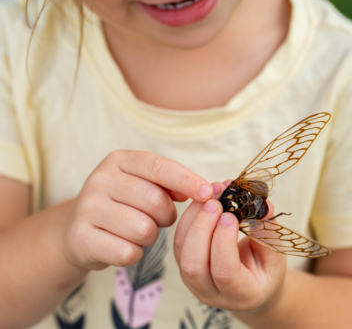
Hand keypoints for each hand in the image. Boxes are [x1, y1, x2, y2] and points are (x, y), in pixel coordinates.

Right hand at [63, 150, 212, 270]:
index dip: (187, 180)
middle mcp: (99, 179)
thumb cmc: (124, 204)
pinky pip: (127, 252)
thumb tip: (203, 191)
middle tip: (159, 218)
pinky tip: (124, 245)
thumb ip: (172, 183)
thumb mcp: (144, 184)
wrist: (80, 229)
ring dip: (151, 236)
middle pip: (155, 201)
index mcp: (118, 160)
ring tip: (139, 231)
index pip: (159, 167)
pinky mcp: (80, 238)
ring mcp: (86, 208)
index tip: (208, 193)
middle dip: (166, 215)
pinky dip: (134, 253)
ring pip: (143, 229)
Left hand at [173, 182, 286, 312]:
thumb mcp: (275, 254)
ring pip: (182, 251)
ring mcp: (194, 282)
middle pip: (194, 265)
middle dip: (201, 229)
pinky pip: (179, 241)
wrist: (254, 286)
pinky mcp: (185, 265)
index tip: (231, 215)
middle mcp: (211, 293)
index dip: (224, 242)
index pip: (224, 273)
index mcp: (241, 295)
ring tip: (210, 194)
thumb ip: (267, 231)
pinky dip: (188, 217)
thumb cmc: (267, 270)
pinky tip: (203, 199)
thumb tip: (261, 204)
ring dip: (193, 218)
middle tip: (215, 202)